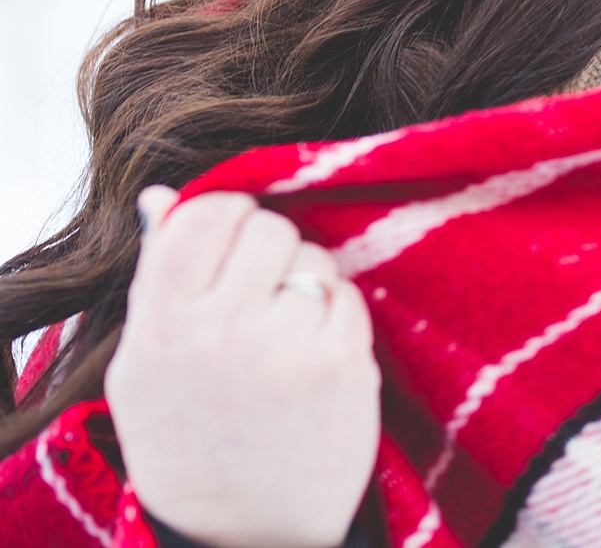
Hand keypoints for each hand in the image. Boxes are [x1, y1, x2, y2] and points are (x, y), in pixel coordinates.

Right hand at [104, 188, 379, 547]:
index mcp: (163, 326)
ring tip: (282, 335)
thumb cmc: (189, 438)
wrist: (242, 530)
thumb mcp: (144, 363)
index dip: (226, 217)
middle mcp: (222, 333)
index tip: (230, 243)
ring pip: (314, 259)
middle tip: (259, 296)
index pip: (205, 214)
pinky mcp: (342, 366)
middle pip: (268, 229)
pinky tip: (312, 355)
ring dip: (306, 282)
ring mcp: (286, 348)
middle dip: (270, 251)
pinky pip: (348, 296)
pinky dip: (336, 315)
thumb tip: (162, 194)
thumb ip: (157, 275)